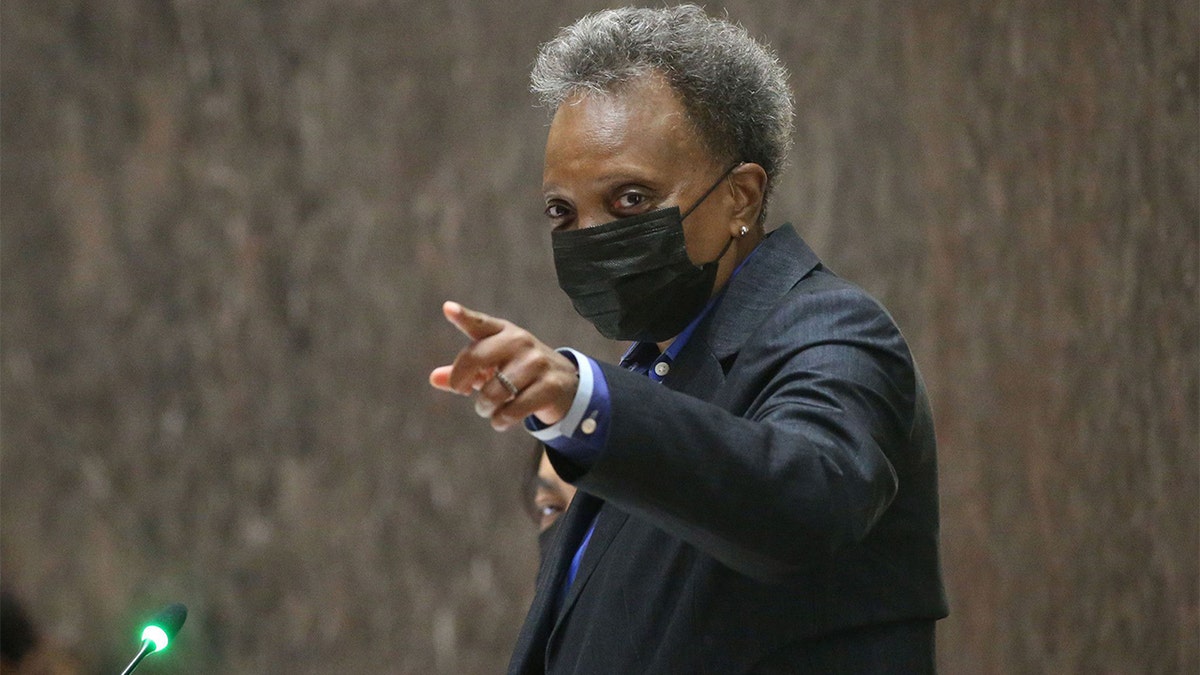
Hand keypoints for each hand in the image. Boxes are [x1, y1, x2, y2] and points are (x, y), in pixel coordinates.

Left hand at [429, 301, 579, 430]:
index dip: (463, 317)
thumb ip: (464, 371)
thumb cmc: (518, 372)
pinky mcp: (549, 386)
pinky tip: (502, 420)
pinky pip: (511, 411)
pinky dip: (500, 421)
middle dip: (460, 381)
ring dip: (484, 408)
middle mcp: (519, 342)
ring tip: (489, 409)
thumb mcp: (493, 366)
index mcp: (503, 332)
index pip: (480, 324)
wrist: (565, 383)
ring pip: (493, 392)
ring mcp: (536, 363)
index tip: (448, 309)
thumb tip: (434, 378)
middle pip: (476, 358)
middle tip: (462, 391)